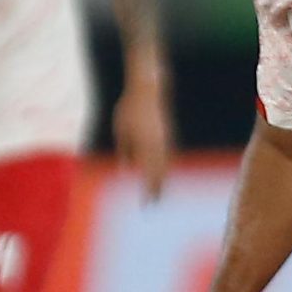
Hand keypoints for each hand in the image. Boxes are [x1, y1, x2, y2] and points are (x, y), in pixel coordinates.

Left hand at [113, 73, 173, 201]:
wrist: (149, 89)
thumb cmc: (130, 108)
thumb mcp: (121, 129)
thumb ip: (125, 149)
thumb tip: (126, 168)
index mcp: (144, 144)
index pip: (147, 172)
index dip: (147, 188)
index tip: (146, 202)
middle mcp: (157, 144)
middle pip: (158, 171)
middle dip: (156, 188)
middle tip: (154, 202)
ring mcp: (165, 138)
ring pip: (165, 164)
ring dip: (162, 178)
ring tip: (160, 191)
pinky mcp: (169, 133)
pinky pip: (169, 154)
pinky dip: (166, 166)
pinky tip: (165, 172)